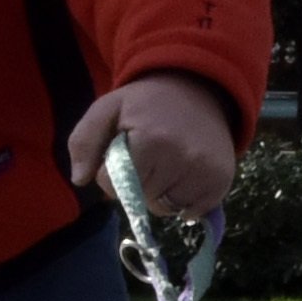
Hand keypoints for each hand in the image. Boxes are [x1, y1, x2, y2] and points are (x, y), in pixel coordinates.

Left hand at [67, 69, 238, 217]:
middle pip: (139, 199)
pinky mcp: (221, 183)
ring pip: (164, 209)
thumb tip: (80, 179)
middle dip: (135, 183)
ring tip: (165, 165)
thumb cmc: (147, 102)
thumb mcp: (108, 108)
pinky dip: (182, 201)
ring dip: (159, 195)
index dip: (111, 173)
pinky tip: (182, 175)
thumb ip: (84, 141)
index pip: (114, 186)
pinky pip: (190, 213)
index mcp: (151, 140)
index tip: (123, 153)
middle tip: (146, 156)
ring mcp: (205, 173)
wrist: (199, 88)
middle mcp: (182, 159)